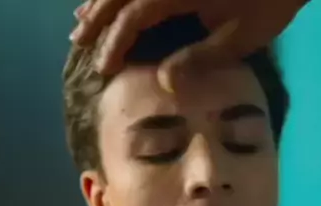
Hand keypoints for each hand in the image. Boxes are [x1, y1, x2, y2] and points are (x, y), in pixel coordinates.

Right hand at [70, 0, 309, 85]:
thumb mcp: (243, 35)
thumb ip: (203, 58)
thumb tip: (164, 83)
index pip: (134, 16)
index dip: (115, 42)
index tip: (103, 68)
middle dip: (97, 19)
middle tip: (77, 43)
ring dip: (102, 0)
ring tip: (82, 21)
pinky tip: (112, 0)